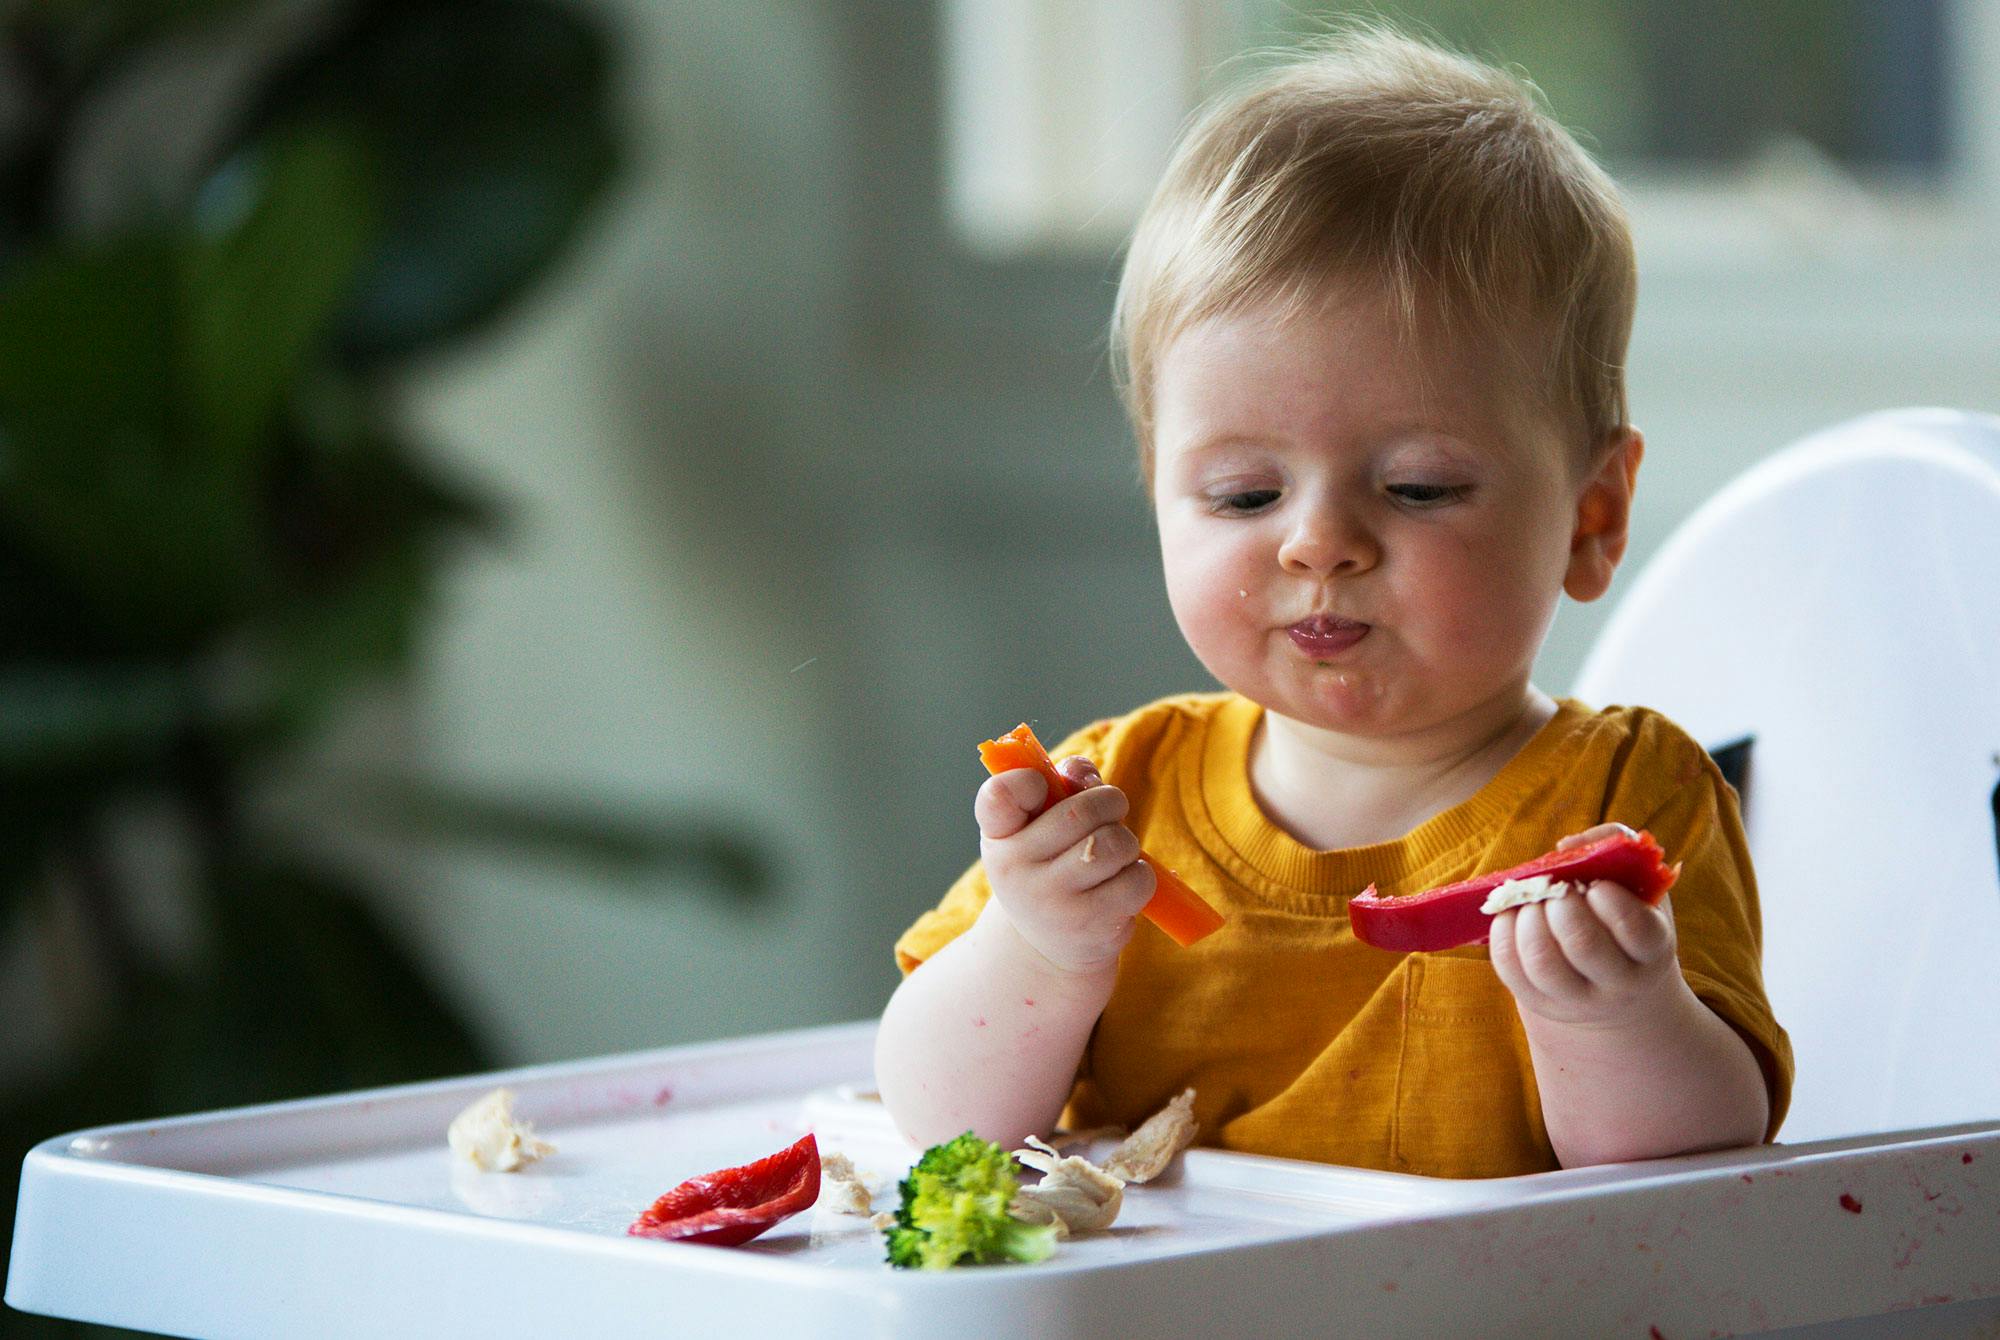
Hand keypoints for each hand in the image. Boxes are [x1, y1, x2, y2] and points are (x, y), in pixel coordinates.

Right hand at [974, 756, 1156, 975]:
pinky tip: (1122, 884)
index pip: (999, 795)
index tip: (1042, 785)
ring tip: (1114, 853)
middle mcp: (1015, 870)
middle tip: (1111, 811)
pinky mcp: (1089, 925)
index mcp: (997, 836)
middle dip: (1110, 802)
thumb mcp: (1037, 828)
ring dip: (1127, 841)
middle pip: (1081, 812)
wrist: (1045, 947)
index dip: (1026, 779)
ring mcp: (1051, 901)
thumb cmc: (1048, 868)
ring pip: (1114, 844)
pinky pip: (1136, 880)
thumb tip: (1083, 773)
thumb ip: (1061, 786)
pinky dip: (1140, 875)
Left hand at [1487, 824, 1679, 1027]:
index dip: (1610, 900)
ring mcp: (1579, 999)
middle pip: (1582, 945)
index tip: (1596, 885)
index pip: (1636, 929)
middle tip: (1559, 891)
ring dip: (1529, 918)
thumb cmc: (1625, 917)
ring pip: (1542, 962)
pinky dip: (1502, 933)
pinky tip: (1512, 915)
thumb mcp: (1637, 884)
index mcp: (1653, 950)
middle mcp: (1620, 983)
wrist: (1618, 985)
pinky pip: (1510, 969)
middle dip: (1561, 905)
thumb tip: (1568, 844)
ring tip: (1534, 902)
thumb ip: (1615, 847)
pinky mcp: (1541, 1002)